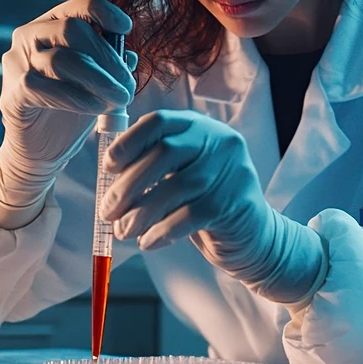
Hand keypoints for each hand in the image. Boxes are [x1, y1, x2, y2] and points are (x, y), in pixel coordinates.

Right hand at [0, 0, 136, 225]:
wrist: (40, 150)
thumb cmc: (69, 110)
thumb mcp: (96, 83)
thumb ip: (110, 65)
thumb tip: (129, 56)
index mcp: (50, 26)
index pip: (78, 6)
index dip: (105, 12)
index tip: (126, 29)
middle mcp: (28, 37)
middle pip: (71, 30)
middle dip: (107, 58)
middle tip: (128, 85)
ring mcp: (16, 64)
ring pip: (60, 59)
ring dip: (98, 80)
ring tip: (119, 99)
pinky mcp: (11, 94)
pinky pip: (43, 88)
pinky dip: (76, 98)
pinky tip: (95, 109)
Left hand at [101, 110, 326, 303]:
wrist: (254, 238)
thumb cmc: (206, 203)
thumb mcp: (183, 174)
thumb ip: (153, 166)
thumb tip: (108, 179)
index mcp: (200, 127)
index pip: (159, 121)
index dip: (128, 142)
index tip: (108, 168)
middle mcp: (218, 142)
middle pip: (164, 154)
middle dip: (128, 185)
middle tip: (108, 211)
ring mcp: (231, 171)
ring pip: (175, 188)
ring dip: (140, 213)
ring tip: (123, 231)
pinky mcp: (235, 204)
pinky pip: (188, 217)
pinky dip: (161, 231)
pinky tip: (148, 241)